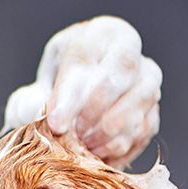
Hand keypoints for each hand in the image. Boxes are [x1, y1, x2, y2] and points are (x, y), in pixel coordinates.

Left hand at [2, 16, 161, 168]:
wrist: (80, 94)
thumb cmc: (58, 85)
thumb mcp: (39, 85)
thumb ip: (33, 100)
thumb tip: (39, 116)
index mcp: (97, 33)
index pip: (86, 57)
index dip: (71, 94)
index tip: (55, 125)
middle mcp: (129, 49)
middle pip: (120, 73)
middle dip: (94, 111)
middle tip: (73, 135)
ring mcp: (148, 79)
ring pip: (137, 103)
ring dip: (107, 133)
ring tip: (82, 147)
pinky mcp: (154, 110)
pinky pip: (143, 130)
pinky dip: (119, 147)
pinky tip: (97, 155)